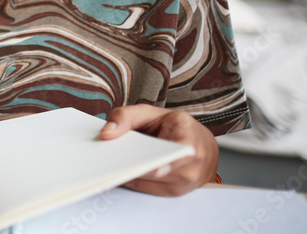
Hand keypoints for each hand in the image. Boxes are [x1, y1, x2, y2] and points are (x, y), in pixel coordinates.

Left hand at [99, 104, 217, 195]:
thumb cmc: (175, 127)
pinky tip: (120, 167)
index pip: (179, 155)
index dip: (164, 163)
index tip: (148, 167)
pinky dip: (131, 178)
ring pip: (147, 183)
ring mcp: (183, 184)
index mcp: (191, 141)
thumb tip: (106, 133)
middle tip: (107, 158)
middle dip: (131, 165)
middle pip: (156, 172)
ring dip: (128, 173)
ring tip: (110, 160)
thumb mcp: (151, 112)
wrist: (200, 144)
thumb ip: (126, 117)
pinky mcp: (172, 193)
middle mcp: (191, 167)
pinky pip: (144, 189)